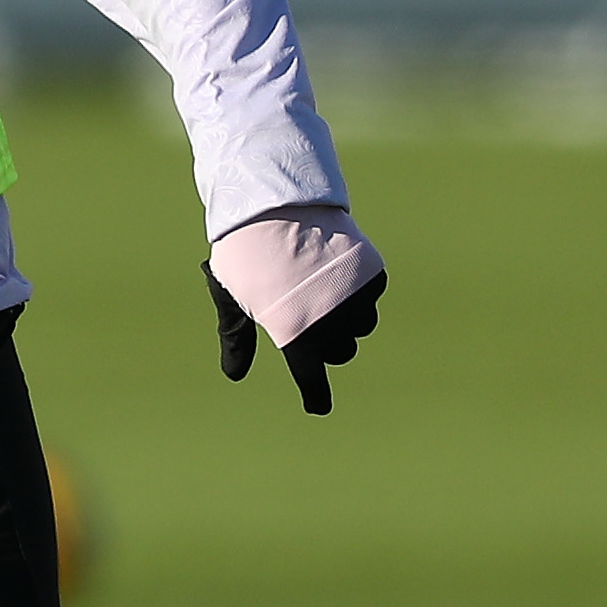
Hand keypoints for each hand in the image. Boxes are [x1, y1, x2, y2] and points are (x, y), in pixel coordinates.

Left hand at [208, 263, 383, 414]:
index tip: (317, 405)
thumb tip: (234, 374)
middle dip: (328, 341)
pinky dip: (359, 291)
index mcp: (295, 334)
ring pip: (361, 326)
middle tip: (308, 312)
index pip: (312, 378)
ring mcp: (356, 298)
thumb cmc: (246, 253)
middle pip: (341, 352)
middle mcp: (331, 323)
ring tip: (321, 287)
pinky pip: (371, 297)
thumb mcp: (234, 297)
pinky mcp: (372, 275)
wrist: (277, 201)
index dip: (315, 395)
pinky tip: (336, 270)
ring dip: (346, 317)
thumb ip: (237, 338)